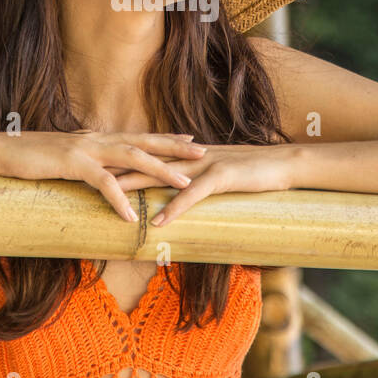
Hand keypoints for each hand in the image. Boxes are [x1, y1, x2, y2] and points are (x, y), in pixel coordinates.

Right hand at [0, 129, 205, 222]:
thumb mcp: (66, 159)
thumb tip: (102, 173)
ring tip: (183, 183)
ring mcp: (85, 149)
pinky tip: (130, 214)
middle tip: (204, 153)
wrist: (0, 151)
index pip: (139, 136)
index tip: (191, 139)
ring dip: (159, 171)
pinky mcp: (71, 163)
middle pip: (144, 142)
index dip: (166, 138)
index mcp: (97, 138)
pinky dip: (118, 198)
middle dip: (175, 148)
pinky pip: (101, 181)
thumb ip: (87, 163)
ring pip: (131, 158)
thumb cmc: (31, 157)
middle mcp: (96, 139)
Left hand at [111, 143, 298, 226]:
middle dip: (119, 168)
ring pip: (164, 176)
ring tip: (112, 196)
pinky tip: (159, 221)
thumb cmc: (255, 170)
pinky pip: (193, 195)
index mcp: (190, 155)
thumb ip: (199, 176)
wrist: (286, 163)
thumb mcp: (220, 171)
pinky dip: (175, 208)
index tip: (99, 165)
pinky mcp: (222, 177)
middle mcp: (192, 157)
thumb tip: (181, 187)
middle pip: (148, 162)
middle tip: (91, 174)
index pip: (150, 156)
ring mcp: (206, 165)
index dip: (124, 160)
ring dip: (137, 186)